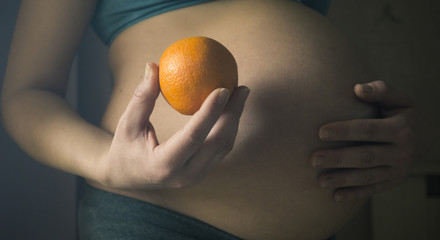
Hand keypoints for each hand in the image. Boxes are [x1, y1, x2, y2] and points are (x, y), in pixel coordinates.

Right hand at [100, 63, 249, 189]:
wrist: (126, 176)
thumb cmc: (124, 146)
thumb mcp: (127, 123)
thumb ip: (142, 97)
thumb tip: (153, 65)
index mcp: (163, 164)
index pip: (193, 136)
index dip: (210, 112)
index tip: (223, 88)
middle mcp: (184, 175)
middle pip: (217, 143)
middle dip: (233, 114)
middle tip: (241, 87)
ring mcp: (195, 176)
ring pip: (224, 147)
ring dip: (235, 119)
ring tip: (241, 94)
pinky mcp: (201, 172)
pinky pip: (221, 149)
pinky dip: (229, 127)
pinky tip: (231, 107)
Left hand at [311, 81, 413, 200]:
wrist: (420, 137)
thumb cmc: (396, 113)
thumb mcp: (396, 99)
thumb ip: (380, 90)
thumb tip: (357, 88)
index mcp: (401, 129)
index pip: (368, 130)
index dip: (344, 131)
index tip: (320, 132)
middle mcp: (401, 152)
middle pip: (365, 156)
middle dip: (339, 158)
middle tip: (313, 159)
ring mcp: (397, 170)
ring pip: (367, 177)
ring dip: (343, 179)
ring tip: (320, 181)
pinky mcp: (391, 182)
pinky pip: (371, 189)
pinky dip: (354, 194)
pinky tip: (335, 196)